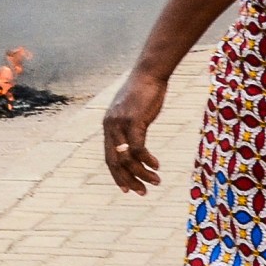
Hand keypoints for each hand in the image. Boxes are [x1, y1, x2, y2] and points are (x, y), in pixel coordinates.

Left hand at [100, 73, 165, 195]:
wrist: (149, 73)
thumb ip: (131, 127)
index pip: (109, 157)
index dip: (117, 175)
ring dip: (141, 173)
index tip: (127, 188)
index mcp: (108, 126)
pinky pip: (138, 148)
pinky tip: (156, 165)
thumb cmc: (144, 92)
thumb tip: (136, 142)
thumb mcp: (132, 112)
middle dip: (128, 180)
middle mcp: (110, 127)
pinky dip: (147, 160)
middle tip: (142, 192)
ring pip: (127, 158)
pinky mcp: (133, 121)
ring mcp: (120, 124)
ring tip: (155, 181)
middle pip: (115, 162)